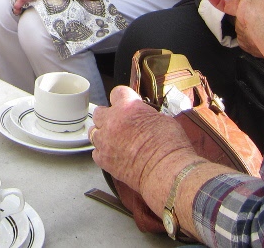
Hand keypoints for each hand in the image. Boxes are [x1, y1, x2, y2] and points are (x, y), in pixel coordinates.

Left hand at [91, 86, 199, 213]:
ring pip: (94, 132)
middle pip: (100, 112)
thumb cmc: (169, 146)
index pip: (117, 93)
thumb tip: (143, 116)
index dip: (123, 98)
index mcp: (127, 106)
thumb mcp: (162, 119)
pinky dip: (103, 152)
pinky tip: (114, 154)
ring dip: (103, 134)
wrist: (165, 171)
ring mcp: (105, 141)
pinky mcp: (104, 159)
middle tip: (119, 123)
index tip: (126, 102)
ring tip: (115, 140)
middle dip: (108, 116)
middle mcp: (112, 121)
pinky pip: (96, 152)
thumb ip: (145, 114)